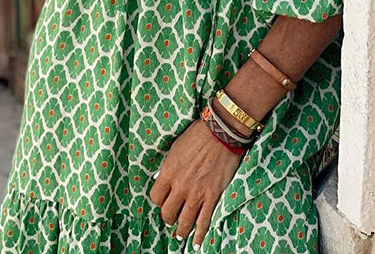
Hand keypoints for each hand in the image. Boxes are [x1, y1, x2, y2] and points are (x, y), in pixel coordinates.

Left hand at [149, 119, 242, 248]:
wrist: (219, 133)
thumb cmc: (196, 136)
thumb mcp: (174, 149)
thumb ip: (168, 167)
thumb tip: (161, 179)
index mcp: (168, 172)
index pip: (155, 197)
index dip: (158, 201)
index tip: (162, 201)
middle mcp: (180, 186)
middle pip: (168, 213)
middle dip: (168, 217)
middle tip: (171, 217)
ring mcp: (197, 193)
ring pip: (184, 222)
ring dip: (181, 230)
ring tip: (181, 233)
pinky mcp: (212, 197)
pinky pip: (204, 221)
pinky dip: (200, 234)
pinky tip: (197, 241)